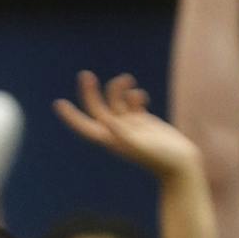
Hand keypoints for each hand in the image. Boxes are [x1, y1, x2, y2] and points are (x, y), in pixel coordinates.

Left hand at [53, 71, 200, 180]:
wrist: (180, 163)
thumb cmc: (160, 158)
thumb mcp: (138, 145)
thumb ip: (121, 132)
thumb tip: (105, 119)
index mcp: (110, 140)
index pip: (85, 126)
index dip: (71, 116)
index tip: (58, 103)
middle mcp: (117, 132)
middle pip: (97, 109)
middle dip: (90, 92)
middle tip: (85, 74)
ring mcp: (130, 125)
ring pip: (116, 101)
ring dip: (117, 88)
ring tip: (126, 79)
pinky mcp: (143, 120)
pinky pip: (133, 102)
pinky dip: (135, 95)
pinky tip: (141, 97)